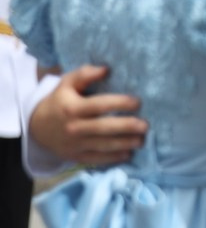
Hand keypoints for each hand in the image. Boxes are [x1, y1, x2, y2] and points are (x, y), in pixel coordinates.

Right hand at [27, 65, 145, 167]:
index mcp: (72, 107)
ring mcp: (75, 144)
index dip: (120, 103)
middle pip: (104, 128)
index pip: (99, 105)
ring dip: (126, 144)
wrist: (37, 127)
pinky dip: (114, 158)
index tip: (138, 102)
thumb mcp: (66, 84)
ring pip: (104, 145)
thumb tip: (106, 69)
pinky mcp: (77, 157)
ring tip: (142, 140)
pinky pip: (98, 159)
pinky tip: (128, 153)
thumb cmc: (59, 101)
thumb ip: (84, 74)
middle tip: (145, 125)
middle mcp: (74, 127)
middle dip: (127, 127)